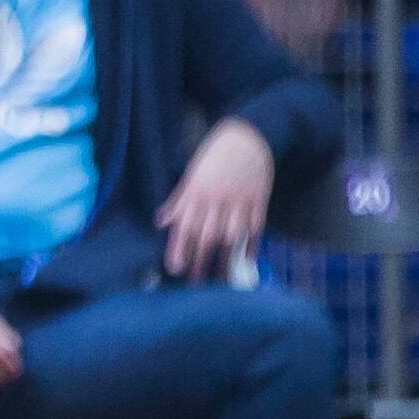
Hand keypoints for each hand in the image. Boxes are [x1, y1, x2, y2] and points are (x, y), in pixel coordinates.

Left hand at [157, 117, 276, 277]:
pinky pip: (255, 227)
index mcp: (195, 192)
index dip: (178, 248)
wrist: (248, 136)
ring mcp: (239, 199)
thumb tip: (160, 221)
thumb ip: (178, 200)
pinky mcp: (258, 199)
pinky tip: (246, 261)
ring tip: (221, 279)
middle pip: (206, 235)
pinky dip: (251, 245)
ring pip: (231, 235)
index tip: (175, 268)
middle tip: (195, 282)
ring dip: (225, 259)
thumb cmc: (214, 156)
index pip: (184, 225)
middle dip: (199, 260)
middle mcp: (215, 198)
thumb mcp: (191, 174)